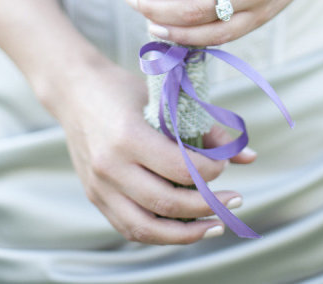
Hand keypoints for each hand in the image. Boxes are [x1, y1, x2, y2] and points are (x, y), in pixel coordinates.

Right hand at [51, 59, 253, 243]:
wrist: (73, 90)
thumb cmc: (122, 88)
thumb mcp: (162, 98)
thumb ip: (204, 127)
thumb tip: (249, 156)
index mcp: (128, 136)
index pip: (179, 169)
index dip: (210, 173)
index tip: (224, 166)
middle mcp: (110, 166)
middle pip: (166, 202)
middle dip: (207, 206)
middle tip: (233, 200)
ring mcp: (99, 186)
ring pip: (147, 228)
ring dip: (186, 232)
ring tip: (214, 224)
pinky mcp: (95, 196)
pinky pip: (130, 228)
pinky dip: (160, 233)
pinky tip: (184, 226)